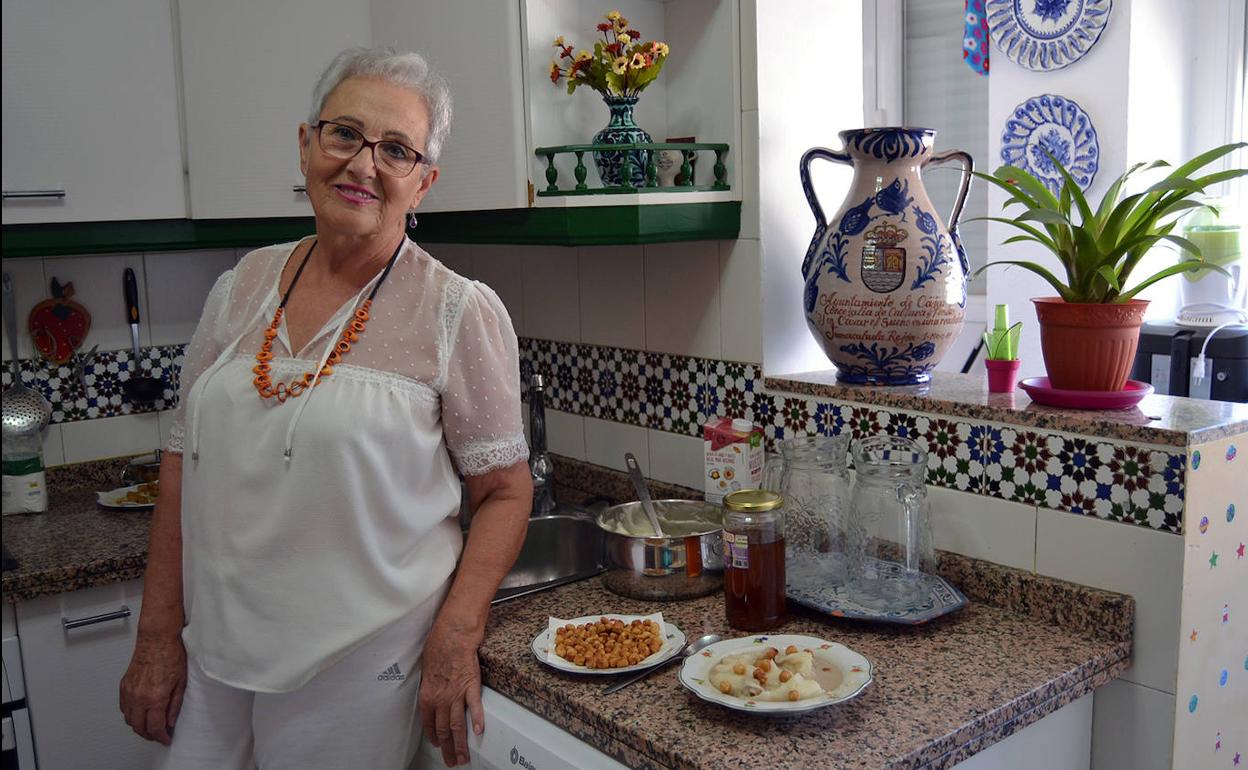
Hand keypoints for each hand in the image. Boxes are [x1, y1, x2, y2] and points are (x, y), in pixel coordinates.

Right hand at [119, 633, 186, 744]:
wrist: (157, 639)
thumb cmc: (171, 655)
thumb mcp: (181, 682)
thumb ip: (174, 705)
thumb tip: (170, 721)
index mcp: (155, 697)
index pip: (155, 727)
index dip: (161, 737)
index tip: (166, 738)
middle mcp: (139, 697)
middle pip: (139, 727)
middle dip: (149, 735)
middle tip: (159, 734)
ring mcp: (129, 692)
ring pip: (129, 720)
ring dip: (139, 726)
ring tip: (150, 725)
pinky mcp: (124, 686)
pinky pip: (123, 708)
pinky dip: (130, 715)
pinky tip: (139, 713)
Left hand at [418, 620, 484, 766]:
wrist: (453, 635)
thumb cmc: (438, 647)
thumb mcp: (425, 671)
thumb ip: (429, 688)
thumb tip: (432, 697)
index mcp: (428, 696)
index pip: (429, 724)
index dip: (434, 737)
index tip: (438, 745)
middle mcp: (441, 699)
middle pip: (444, 730)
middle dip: (448, 748)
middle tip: (451, 760)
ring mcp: (457, 694)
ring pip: (458, 725)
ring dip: (460, 743)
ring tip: (463, 756)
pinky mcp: (471, 686)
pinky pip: (475, 707)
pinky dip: (477, 720)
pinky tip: (479, 732)